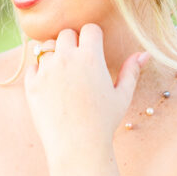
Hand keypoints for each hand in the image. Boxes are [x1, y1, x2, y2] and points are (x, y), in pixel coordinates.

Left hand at [23, 24, 147, 161]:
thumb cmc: (104, 122)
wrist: (77, 146)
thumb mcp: (122, 96)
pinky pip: (33, 66)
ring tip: (64, 74)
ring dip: (55, 55)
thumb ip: (131, 71)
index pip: (89, 29)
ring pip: (47, 48)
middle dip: (73, 42)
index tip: (94, 50)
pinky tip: (51, 86)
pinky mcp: (32, 84)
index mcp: (90, 57)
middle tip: (79, 62)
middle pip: (66, 34)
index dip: (93, 37)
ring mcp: (46, 70)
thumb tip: (144, 54)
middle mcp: (66, 58)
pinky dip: (40, 72)